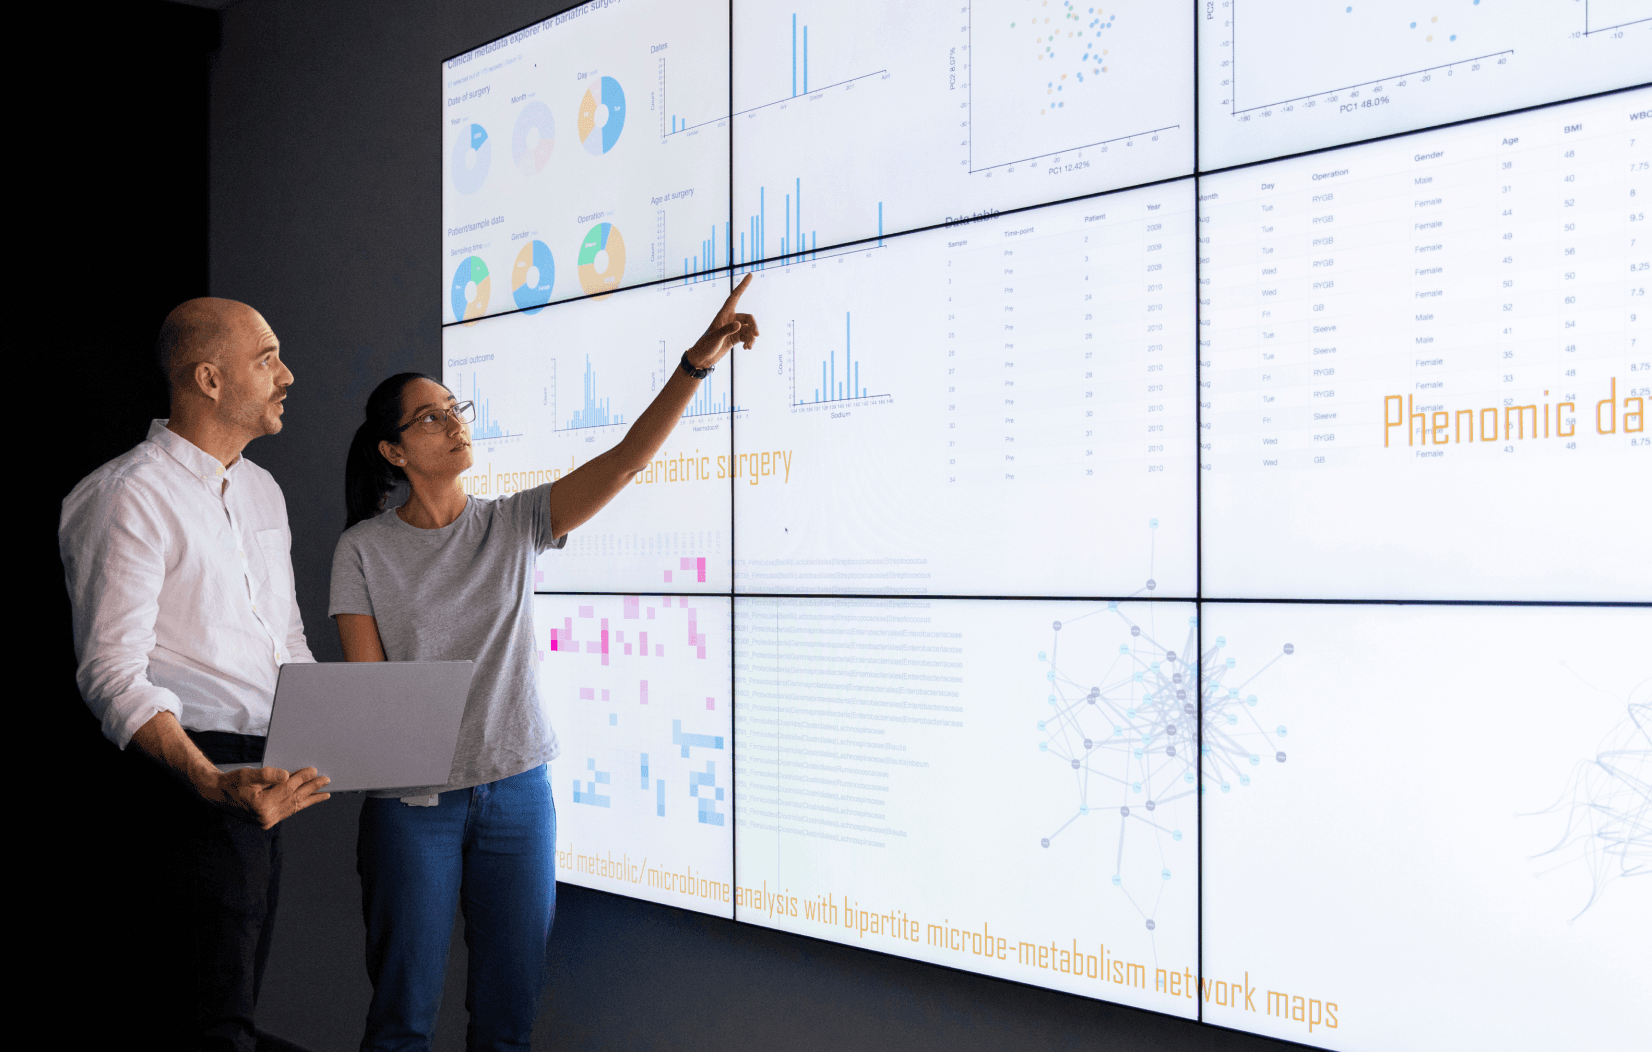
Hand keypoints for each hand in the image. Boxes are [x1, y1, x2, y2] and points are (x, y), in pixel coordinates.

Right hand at [197, 765, 330, 829]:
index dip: (302, 778)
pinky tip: (308, 800)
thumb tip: (287, 775)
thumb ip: (267, 774)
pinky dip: (299, 805)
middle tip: (326, 780)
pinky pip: (288, 812)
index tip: (314, 770)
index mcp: (261, 805)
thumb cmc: (232, 783)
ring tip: (325, 793)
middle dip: (312, 788)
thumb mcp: (248, 774)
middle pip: (294, 799)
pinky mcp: (267, 821)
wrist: (217, 795)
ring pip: (294, 808)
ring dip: (310, 799)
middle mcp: (266, 817)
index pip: (288, 789)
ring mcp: (267, 821)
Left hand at [684, 273, 758, 369]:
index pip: (735, 296)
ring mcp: (734, 328)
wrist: (702, 358)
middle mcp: (730, 319)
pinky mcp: (736, 337)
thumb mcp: (716, 337)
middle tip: (756, 335)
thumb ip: (727, 330)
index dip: (743, 286)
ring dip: (751, 337)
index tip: (750, 275)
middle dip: (753, 326)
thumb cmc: (706, 345)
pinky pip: (747, 336)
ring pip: (749, 328)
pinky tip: (747, 349)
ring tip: (749, 347)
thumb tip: (740, 325)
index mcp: (723, 314)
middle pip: (748, 318)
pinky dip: (749, 342)